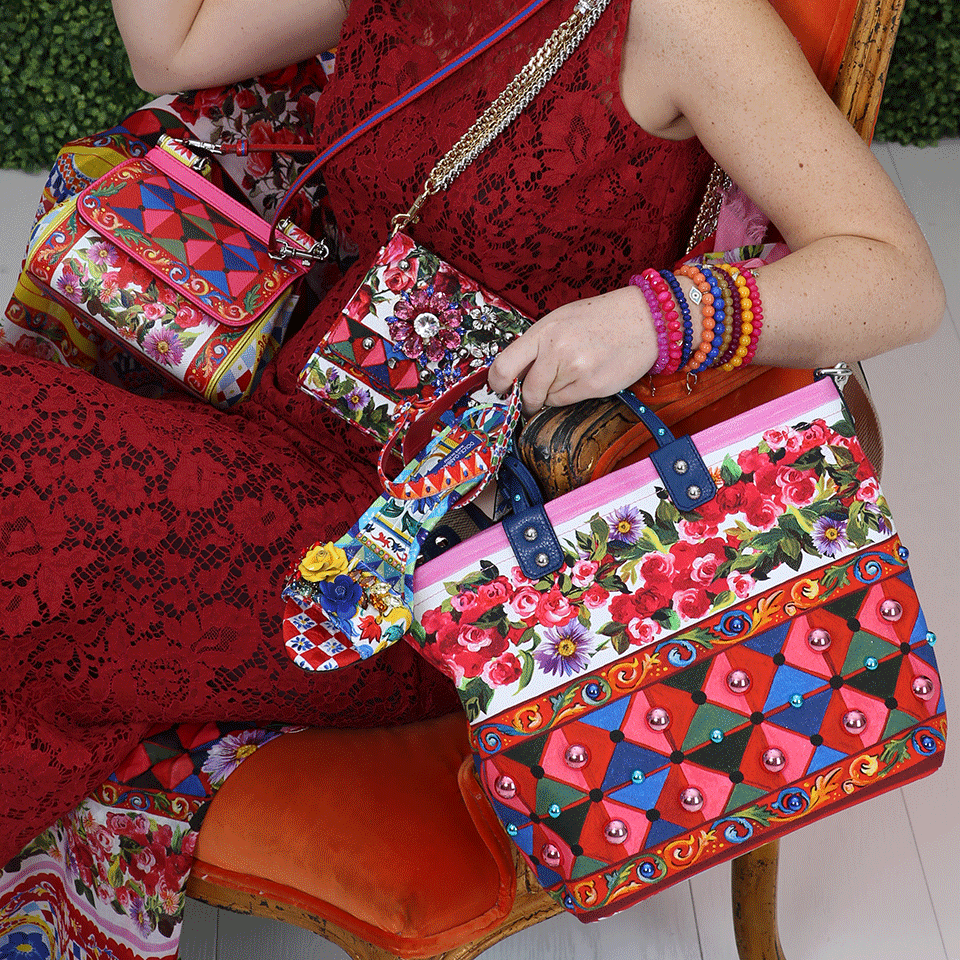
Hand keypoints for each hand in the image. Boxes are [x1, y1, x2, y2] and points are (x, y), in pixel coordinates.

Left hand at [487, 286, 657, 415]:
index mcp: (544, 331)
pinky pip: (566, 402)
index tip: (499, 389)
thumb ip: (537, 344)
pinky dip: (569, 396)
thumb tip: (514, 373)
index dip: (497, 383)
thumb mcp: (561, 320)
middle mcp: (557, 350)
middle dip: (527, 398)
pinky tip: (583, 378)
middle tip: (531, 397)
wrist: (645, 319)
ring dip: (552, 393)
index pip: (505, 365)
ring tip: (571, 373)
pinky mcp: (593, 386)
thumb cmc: (601, 318)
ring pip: (547, 398)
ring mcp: (576, 369)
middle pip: (527, 390)